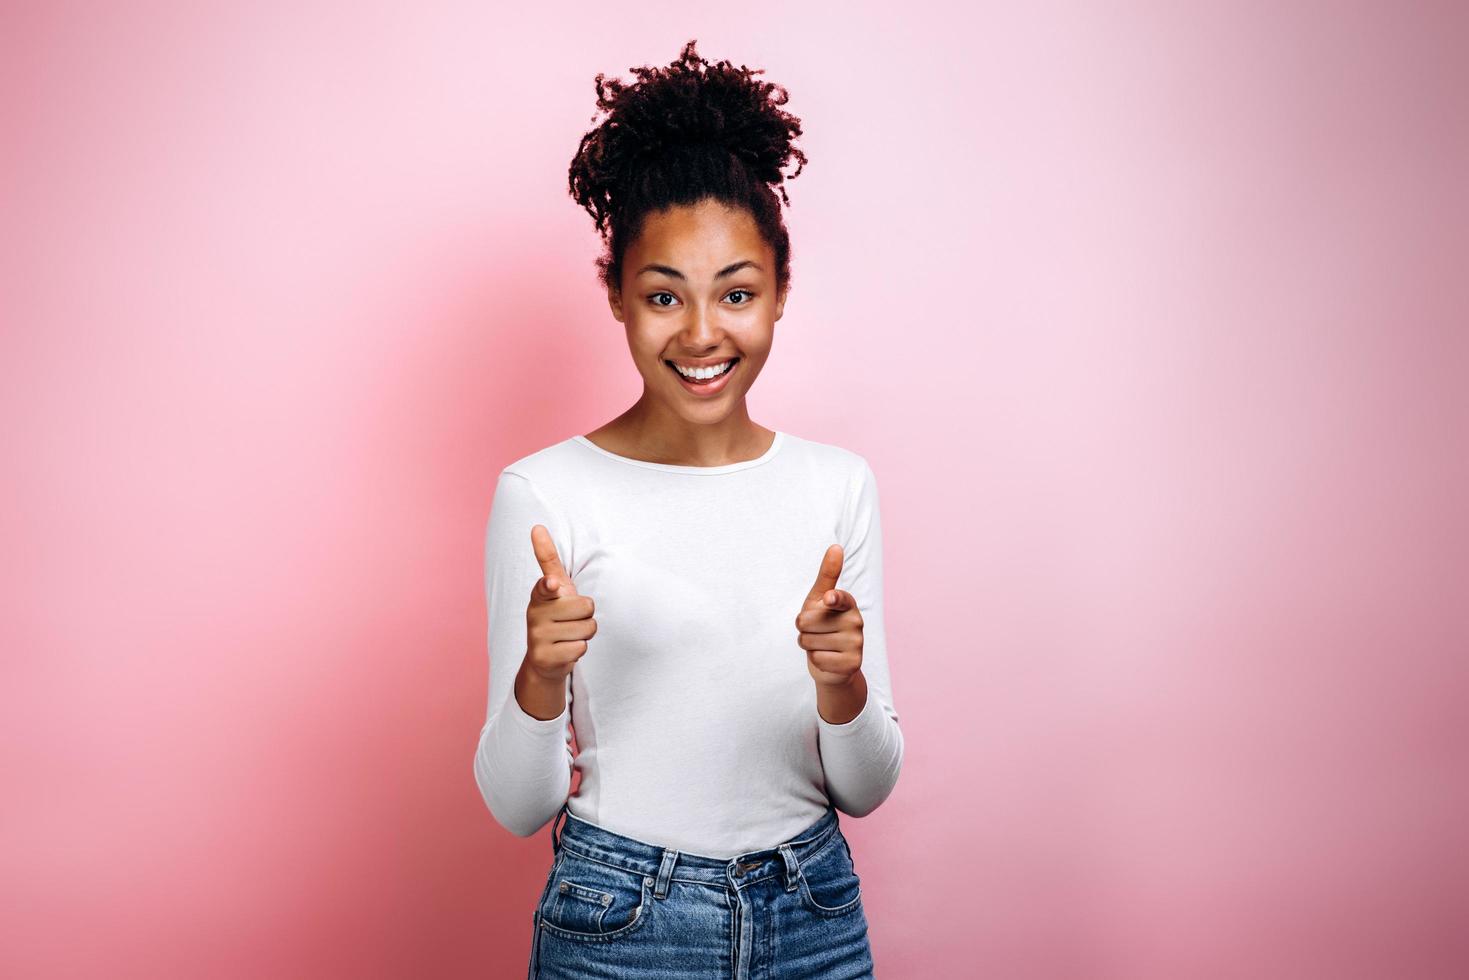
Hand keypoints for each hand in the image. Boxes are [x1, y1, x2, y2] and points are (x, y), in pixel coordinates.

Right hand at [524, 524, 595, 683]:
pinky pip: (581, 648)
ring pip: (587, 629)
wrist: (544, 658)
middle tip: (572, 619)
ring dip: (584, 633)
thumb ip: (548, 559)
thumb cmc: (555, 614)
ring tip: (569, 635)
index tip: (551, 584)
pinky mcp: (545, 657)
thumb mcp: (554, 587)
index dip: (549, 586)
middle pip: (586, 607)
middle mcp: (534, 614)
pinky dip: (579, 649)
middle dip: (587, 615)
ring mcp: (537, 637)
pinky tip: (565, 649)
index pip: (544, 587)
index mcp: (539, 595)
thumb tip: (537, 527)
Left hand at [795, 544, 863, 687]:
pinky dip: (815, 660)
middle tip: (815, 632)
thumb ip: (827, 575)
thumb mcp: (819, 599)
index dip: (832, 599)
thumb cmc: (822, 625)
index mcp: (848, 603)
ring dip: (807, 645)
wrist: (833, 663)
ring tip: (820, 645)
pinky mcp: (852, 663)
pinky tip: (826, 658)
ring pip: (809, 641)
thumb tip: (836, 546)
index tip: (828, 599)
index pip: (839, 598)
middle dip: (803, 629)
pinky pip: (817, 659)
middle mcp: (856, 621)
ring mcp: (857, 643)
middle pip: (806, 622)